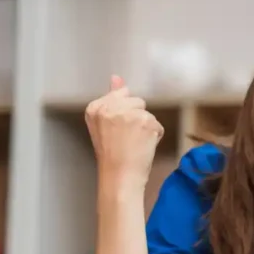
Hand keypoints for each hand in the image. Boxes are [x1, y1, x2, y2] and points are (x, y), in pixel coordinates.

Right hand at [85, 75, 164, 189]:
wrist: (119, 177)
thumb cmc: (111, 155)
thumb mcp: (104, 125)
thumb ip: (111, 98)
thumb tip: (116, 77)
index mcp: (95, 107)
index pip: (120, 95)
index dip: (124, 113)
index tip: (118, 130)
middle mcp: (111, 107)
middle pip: (136, 101)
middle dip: (136, 118)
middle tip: (126, 139)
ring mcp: (129, 113)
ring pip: (148, 113)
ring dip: (146, 128)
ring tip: (134, 144)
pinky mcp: (146, 122)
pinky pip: (157, 125)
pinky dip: (155, 136)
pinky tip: (143, 147)